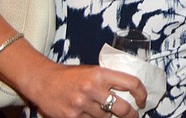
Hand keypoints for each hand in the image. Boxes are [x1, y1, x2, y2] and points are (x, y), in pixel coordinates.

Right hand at [22, 61, 146, 117]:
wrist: (43, 80)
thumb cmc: (69, 75)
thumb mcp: (92, 71)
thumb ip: (108, 80)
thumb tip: (129, 92)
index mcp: (101, 73)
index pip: (131, 83)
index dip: (142, 94)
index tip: (142, 100)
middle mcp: (92, 88)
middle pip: (123, 108)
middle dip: (131, 114)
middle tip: (133, 115)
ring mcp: (82, 104)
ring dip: (106, 116)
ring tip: (99, 109)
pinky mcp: (72, 116)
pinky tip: (87, 113)